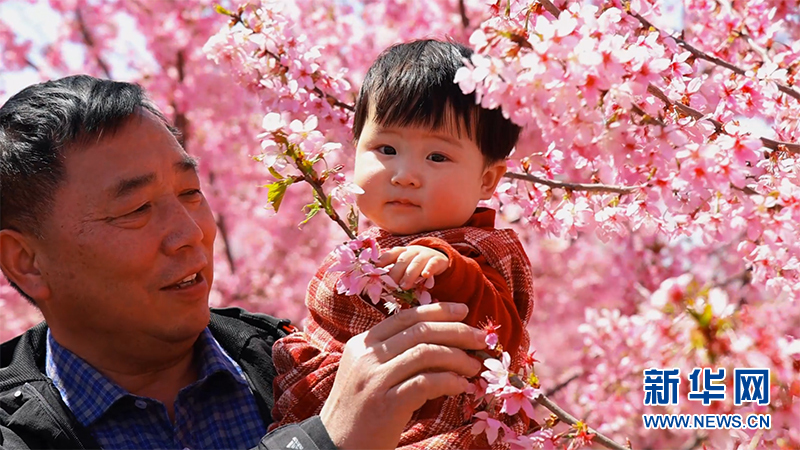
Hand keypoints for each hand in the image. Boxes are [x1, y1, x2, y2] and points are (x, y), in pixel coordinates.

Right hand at [318, 303, 485, 449]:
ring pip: (426, 353)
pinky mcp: (385, 404)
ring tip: (475, 366)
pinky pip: (426, 383)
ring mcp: (374, 379)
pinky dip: (450, 381)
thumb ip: (395, 355)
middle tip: (480, 338)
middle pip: (419, 331)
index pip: (405, 316)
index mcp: (362, 344)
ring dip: (458, 357)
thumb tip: (442, 341)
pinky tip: (462, 386)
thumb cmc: (361, 411)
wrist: (336, 447)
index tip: (463, 311)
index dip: (437, 311)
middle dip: (456, 331)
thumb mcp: (370, 374)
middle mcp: (366, 356)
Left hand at [377, 245, 448, 289]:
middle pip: (402, 260)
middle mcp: (412, 251)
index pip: (391, 254)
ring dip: (409, 275)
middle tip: (390, 285)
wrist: (437, 258)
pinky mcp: (437, 260)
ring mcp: (425, 255)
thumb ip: (394, 273)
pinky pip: (432, 264)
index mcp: (402, 252)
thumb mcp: (405, 266)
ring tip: (404, 287)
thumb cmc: (415, 265)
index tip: (376, 267)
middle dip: (395, 272)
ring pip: (416, 263)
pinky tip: (425, 275)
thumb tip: (379, 285)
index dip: (383, 260)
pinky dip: (429, 269)